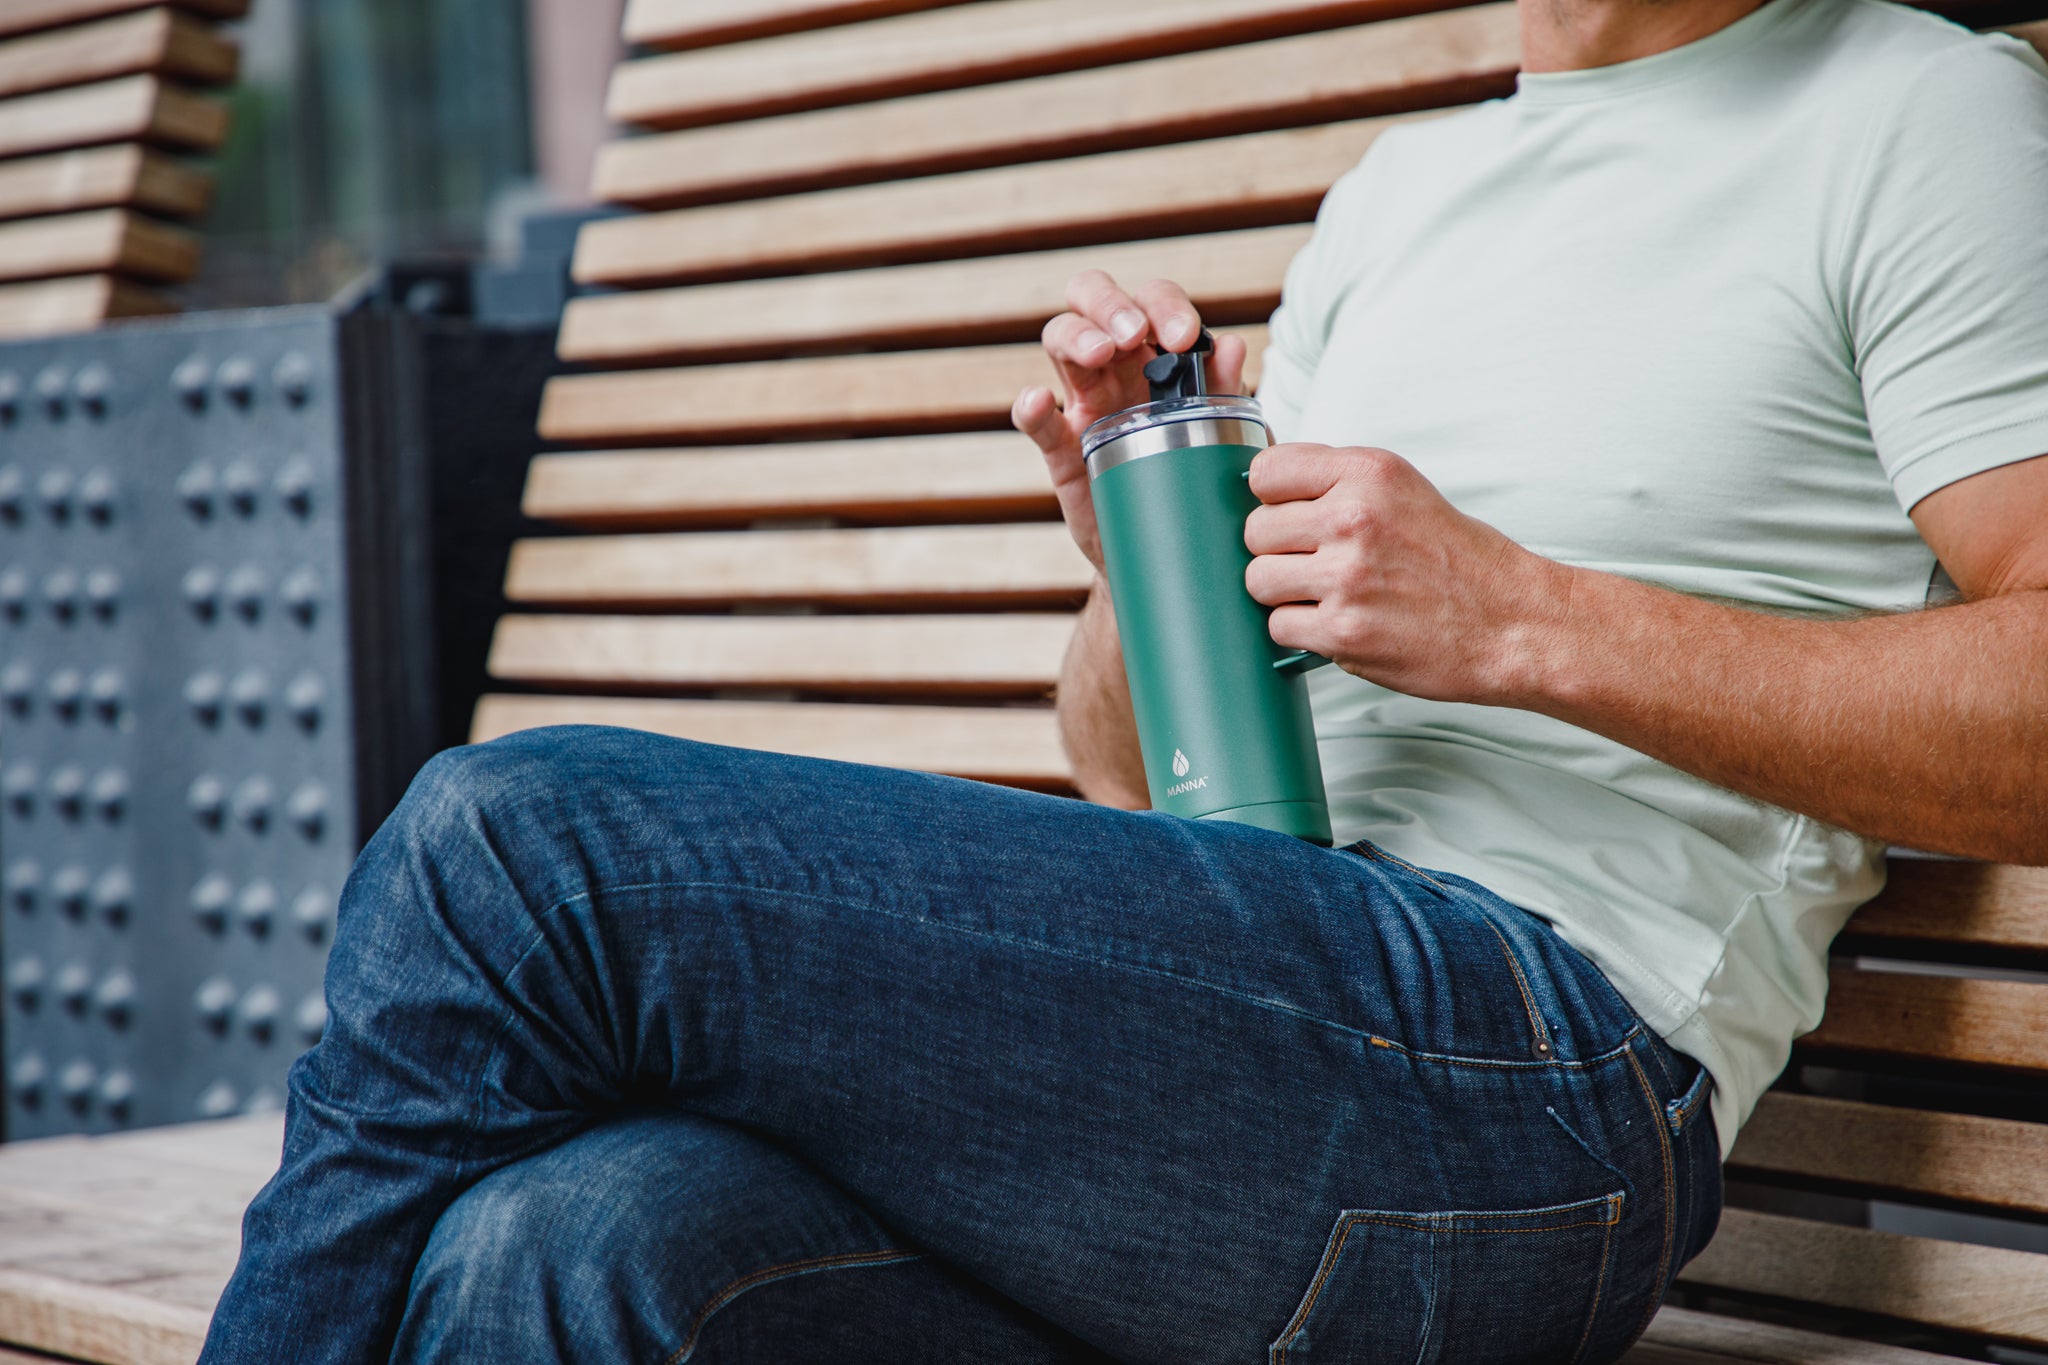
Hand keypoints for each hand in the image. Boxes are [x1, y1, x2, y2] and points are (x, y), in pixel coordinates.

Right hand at [1014, 271, 1246, 572]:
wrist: (1174, 548)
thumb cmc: (1202, 476)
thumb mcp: (1225, 435)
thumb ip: (1226, 392)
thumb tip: (1230, 346)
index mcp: (1159, 350)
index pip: (1151, 300)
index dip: (1164, 306)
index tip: (1184, 338)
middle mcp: (1116, 364)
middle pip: (1094, 299)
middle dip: (1111, 305)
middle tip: (1133, 335)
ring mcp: (1083, 402)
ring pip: (1061, 340)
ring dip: (1078, 336)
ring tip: (1100, 353)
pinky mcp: (1061, 449)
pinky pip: (1037, 421)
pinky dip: (1030, 407)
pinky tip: (1039, 401)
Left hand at [1243, 444, 1570, 705]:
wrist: (1513, 622)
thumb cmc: (1458, 561)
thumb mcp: (1402, 491)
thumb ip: (1336, 482)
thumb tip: (1261, 487)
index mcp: (1368, 473)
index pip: (1266, 473)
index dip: (1272, 500)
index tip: (1290, 516)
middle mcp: (1354, 517)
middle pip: (1255, 531)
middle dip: (1278, 551)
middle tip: (1315, 565)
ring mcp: (1347, 576)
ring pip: (1259, 580)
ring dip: (1284, 595)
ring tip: (1325, 596)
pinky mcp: (1344, 631)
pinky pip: (1278, 627)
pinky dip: (1301, 632)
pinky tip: (1337, 623)